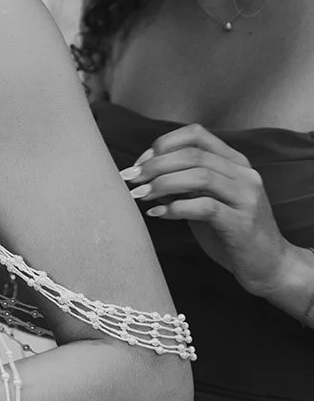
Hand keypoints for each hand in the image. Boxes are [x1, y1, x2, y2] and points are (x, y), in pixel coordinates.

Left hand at [121, 123, 288, 294]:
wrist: (269, 266)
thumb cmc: (230, 233)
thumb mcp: (205, 201)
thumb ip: (183, 184)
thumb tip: (144, 174)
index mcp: (235, 162)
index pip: (196, 134)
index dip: (163, 144)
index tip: (140, 163)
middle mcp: (244, 174)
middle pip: (193, 154)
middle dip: (155, 165)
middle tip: (131, 179)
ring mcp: (246, 197)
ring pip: (200, 175)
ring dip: (162, 183)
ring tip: (140, 195)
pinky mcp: (242, 223)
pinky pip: (205, 207)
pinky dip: (176, 208)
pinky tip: (158, 214)